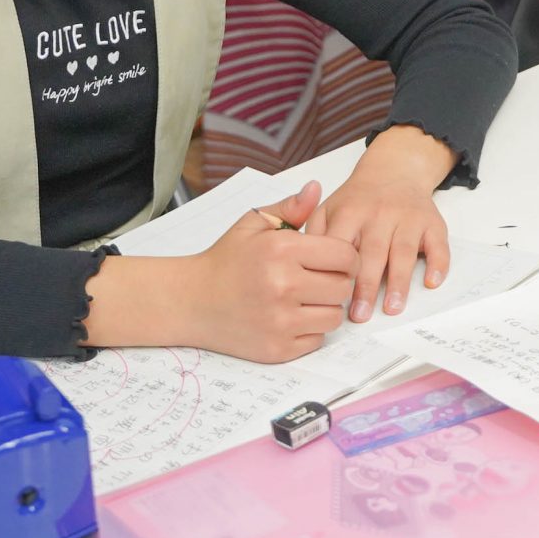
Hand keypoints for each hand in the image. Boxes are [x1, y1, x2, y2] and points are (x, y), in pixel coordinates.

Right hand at [181, 179, 359, 361]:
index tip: (335, 259)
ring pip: (334, 316)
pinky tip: (292, 317)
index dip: (347, 256)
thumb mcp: (253, 224)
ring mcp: (280, 322)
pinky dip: (310, 330)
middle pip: (343, 287)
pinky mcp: (277, 349)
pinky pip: (317, 340)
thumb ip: (289, 207)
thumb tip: (316, 188)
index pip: (345, 255)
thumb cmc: (226, 260)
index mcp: (281, 250)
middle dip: (337, 281)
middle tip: (318, 279)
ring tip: (306, 298)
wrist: (191, 301)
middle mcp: (283, 286)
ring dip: (326, 307)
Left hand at [318, 126, 455, 320]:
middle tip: (359, 316)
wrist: (395, 170)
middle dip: (365, 286)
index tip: (329, 299)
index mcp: (350, 211)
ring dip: (398, 282)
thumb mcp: (328, 208)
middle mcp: (380, 213)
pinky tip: (431, 282)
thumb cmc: (357, 200)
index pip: (341, 246)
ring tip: (391, 309)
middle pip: (372, 253)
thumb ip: (314, 236)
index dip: (335, 273)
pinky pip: (438, 244)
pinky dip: (438, 264)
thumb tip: (304, 268)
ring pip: (404, 251)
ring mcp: (408, 217)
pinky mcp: (432, 222)